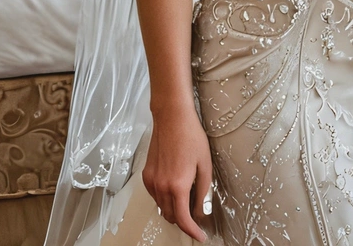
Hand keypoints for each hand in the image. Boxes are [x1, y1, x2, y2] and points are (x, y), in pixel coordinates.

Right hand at [142, 106, 213, 241]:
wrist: (172, 117)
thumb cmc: (190, 135)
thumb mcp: (205, 164)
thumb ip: (203, 191)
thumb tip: (202, 210)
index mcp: (177, 186)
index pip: (183, 220)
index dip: (193, 231)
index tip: (200, 235)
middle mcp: (161, 186)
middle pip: (171, 216)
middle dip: (184, 220)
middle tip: (197, 215)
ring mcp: (152, 181)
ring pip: (162, 207)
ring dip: (174, 209)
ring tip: (187, 197)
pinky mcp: (147, 175)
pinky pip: (155, 196)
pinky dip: (165, 198)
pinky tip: (175, 186)